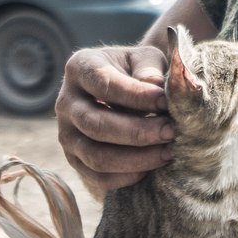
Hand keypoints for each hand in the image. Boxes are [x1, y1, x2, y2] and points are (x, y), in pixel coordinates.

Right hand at [55, 46, 174, 192]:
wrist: (125, 86)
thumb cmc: (137, 70)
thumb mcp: (145, 59)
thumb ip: (149, 68)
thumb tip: (154, 86)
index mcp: (80, 67)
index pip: (104, 84)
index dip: (136, 96)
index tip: (166, 103)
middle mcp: (66, 102)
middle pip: (96, 125)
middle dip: (138, 133)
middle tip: (171, 132)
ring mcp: (66, 134)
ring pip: (96, 157)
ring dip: (136, 159)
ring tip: (167, 152)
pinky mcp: (75, 159)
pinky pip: (98, 178)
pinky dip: (127, 176)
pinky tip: (152, 166)